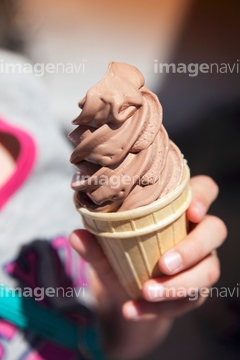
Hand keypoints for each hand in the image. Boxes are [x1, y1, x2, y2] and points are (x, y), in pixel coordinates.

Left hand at [69, 175, 226, 357]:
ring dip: (179, 285)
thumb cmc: (123, 259)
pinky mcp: (197, 290)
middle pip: (216, 230)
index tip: (191, 211)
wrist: (127, 295)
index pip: (205, 191)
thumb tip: (76, 235)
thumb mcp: (107, 253)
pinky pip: (190, 300)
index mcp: (179, 210)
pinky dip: (159, 309)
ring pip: (210, 270)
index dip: (204, 197)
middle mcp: (197, 234)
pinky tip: (132, 310)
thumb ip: (95, 245)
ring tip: (146, 292)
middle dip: (193, 248)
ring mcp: (201, 262)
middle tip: (164, 263)